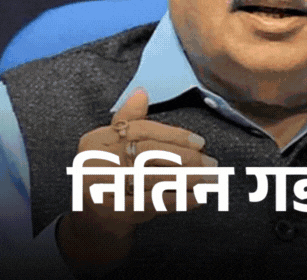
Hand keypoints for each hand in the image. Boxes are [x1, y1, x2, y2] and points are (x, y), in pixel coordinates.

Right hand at [57, 87, 215, 271]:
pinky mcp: (117, 211)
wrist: (96, 214)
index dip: (172, 135)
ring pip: (154, 180)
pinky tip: (199, 197)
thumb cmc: (111, 168)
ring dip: (187, 179)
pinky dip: (179, 200)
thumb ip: (128, 118)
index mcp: (95, 141)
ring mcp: (105, 189)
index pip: (139, 131)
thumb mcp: (112, 141)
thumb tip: (142, 92)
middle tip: (211, 162)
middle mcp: (95, 163)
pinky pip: (154, 203)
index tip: (200, 141)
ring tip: (210, 178)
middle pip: (148, 155)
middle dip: (184, 158)